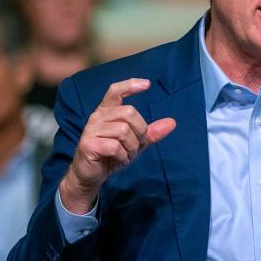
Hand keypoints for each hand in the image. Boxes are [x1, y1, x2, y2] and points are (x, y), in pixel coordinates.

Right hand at [59, 78, 175, 213]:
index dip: (130, 84)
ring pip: (123, 130)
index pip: (115, 91)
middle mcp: (97, 116)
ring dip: (131, 147)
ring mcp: (91, 129)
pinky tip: (118, 159)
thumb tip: (172, 122)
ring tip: (126, 154)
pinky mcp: (88, 144)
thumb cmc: (112, 155)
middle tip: (135, 145)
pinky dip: (123, 156)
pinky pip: (115, 146)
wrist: (91, 175)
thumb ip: (151, 132)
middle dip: (140, 131)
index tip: (147, 84)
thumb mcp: (135, 143)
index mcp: (107, 111)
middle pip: (129, 112)